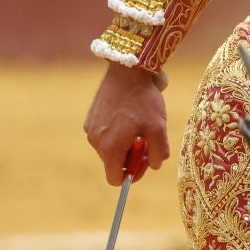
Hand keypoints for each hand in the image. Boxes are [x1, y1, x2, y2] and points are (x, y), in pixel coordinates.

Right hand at [83, 62, 169, 184]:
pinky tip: (128, 116)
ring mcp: (90, 128)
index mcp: (110, 148)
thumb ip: (158, 154)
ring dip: (124, 143)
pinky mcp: (90, 117)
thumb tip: (153, 165)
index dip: (132, 174)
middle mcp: (95, 141)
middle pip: (113, 163)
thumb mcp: (158, 129)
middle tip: (146, 141)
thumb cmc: (144, 100)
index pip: (115, 179)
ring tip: (138, 126)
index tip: (144, 160)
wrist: (127, 70)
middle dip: (130, 157)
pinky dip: (116, 131)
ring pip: (109, 148)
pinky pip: (105, 134)